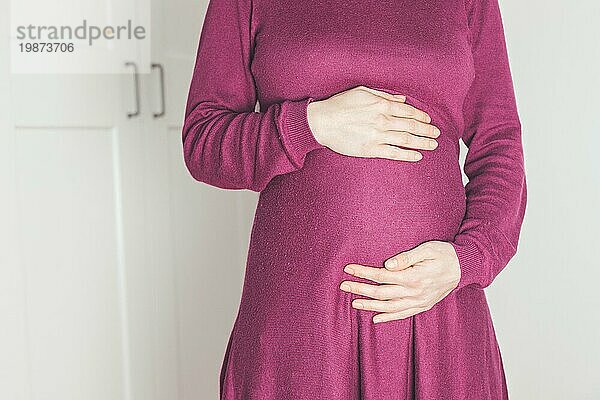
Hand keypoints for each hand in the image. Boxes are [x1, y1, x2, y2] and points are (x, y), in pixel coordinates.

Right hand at [306, 85, 440, 161]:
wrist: (321, 122)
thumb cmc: (339, 105)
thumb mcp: (361, 91)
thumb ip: (383, 95)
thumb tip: (401, 99)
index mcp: (381, 104)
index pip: (408, 111)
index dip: (421, 116)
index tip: (428, 121)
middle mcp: (382, 120)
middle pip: (411, 126)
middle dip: (426, 130)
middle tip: (436, 134)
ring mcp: (377, 135)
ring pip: (406, 139)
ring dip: (422, 143)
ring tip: (432, 145)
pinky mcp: (370, 149)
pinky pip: (394, 153)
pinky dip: (408, 155)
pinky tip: (418, 157)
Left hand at [339, 241, 460, 322]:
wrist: (465, 267)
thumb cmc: (445, 254)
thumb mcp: (428, 249)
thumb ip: (407, 257)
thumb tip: (388, 264)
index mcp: (414, 277)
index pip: (381, 276)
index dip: (363, 273)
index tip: (348, 269)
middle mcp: (415, 293)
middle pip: (381, 293)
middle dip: (360, 289)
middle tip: (343, 286)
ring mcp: (419, 301)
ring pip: (389, 307)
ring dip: (370, 305)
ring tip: (353, 302)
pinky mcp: (423, 305)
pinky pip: (402, 314)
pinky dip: (388, 317)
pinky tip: (375, 319)